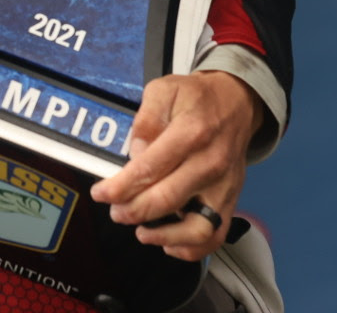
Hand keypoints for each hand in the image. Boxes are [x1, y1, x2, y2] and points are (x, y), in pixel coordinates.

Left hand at [89, 71, 263, 260]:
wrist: (236, 102)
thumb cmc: (196, 97)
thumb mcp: (164, 89)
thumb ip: (145, 119)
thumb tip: (135, 154)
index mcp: (191, 132)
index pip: (149, 169)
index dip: (120, 186)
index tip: (100, 193)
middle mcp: (210, 163)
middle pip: (167, 200)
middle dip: (133, 211)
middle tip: (115, 211)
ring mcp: (224, 185)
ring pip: (197, 227)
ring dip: (164, 235)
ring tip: (141, 231)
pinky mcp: (231, 199)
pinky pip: (215, 235)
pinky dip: (192, 248)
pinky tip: (168, 242)